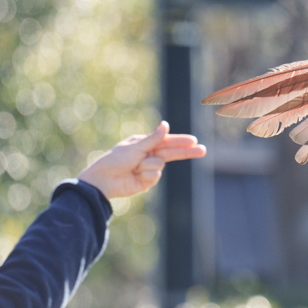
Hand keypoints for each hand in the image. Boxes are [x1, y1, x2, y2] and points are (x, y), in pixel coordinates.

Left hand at [78, 121, 206, 199]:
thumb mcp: (136, 146)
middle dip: (186, 152)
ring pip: (160, 166)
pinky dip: (145, 175)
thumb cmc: (116, 160)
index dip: (180, 141)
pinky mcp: (147, 181)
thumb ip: (153, 138)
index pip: (167, 141)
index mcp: (144, 144)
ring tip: (135, 168)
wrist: (104, 180)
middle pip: (172, 154)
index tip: (194, 141)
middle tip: (203, 150)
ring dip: (148, 166)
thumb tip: (165, 125)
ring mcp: (148, 168)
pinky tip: (135, 176)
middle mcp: (148, 155)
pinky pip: (154, 177)